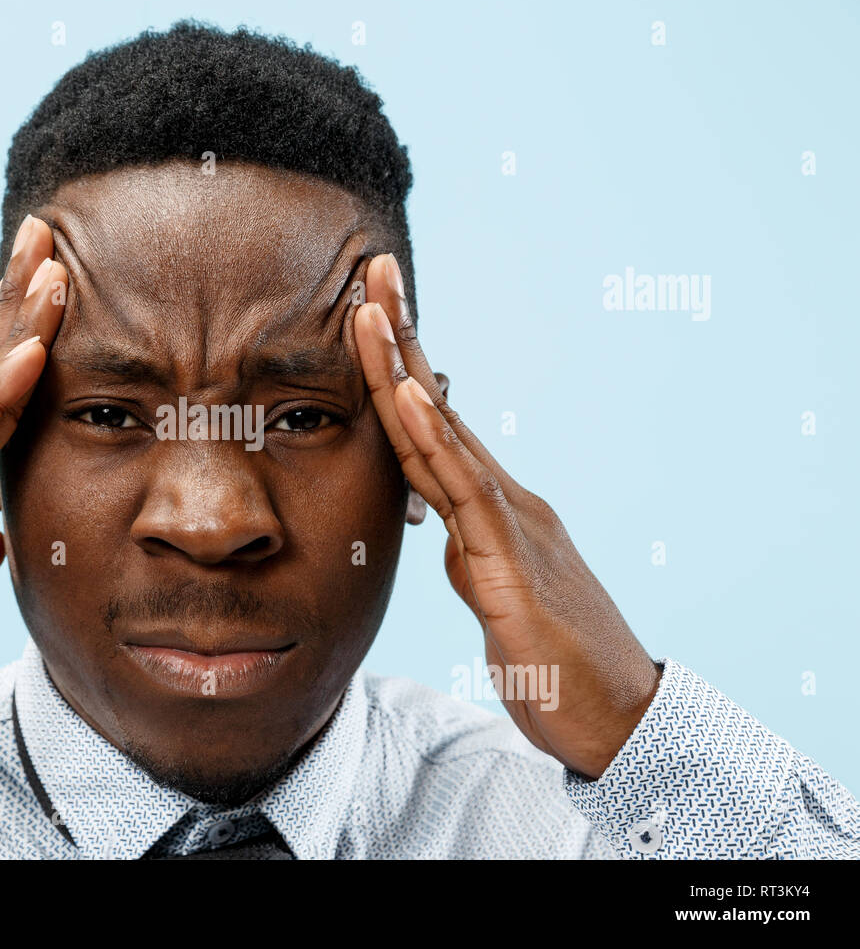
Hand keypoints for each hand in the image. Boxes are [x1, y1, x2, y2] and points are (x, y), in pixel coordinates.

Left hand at [353, 254, 660, 778]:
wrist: (616, 719)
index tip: (371, 310)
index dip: (399, 367)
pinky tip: (405, 396)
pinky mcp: (511, 561)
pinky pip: (464, 491)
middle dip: (404, 335)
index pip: (432, 424)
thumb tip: (442, 530)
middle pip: (438, 407)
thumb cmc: (556, 660)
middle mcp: (502, 498)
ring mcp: (509, 523)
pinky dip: (432, 439)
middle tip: (374, 268)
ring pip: (444, 434)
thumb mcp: (494, 596)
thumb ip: (469, 554)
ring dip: (404, 369)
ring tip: (373, 308)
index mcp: (490, 507)